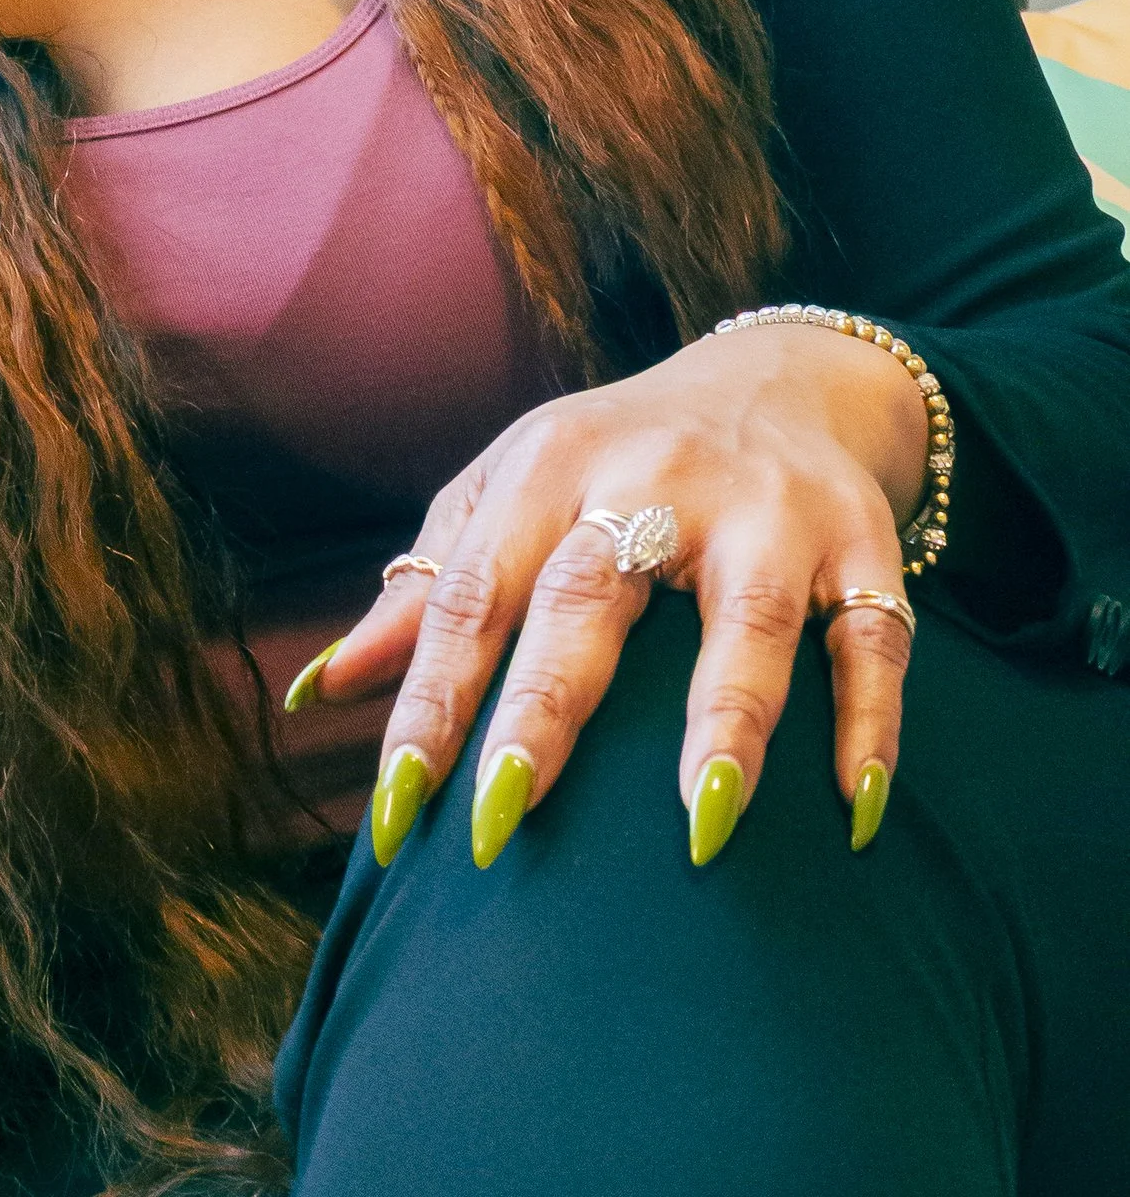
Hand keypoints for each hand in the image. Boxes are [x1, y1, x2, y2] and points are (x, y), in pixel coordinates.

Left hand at [298, 319, 929, 869]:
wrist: (780, 374)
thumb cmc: (613, 463)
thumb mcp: (510, 496)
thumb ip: (426, 593)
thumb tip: (321, 689)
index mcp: (549, 467)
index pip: (473, 595)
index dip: (428, 702)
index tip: (392, 811)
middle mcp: (655, 475)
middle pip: (591, 597)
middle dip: (544, 708)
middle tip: (501, 816)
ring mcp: (767, 508)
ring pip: (749, 615)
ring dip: (729, 717)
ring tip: (705, 822)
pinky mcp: (862, 540)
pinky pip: (874, 639)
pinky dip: (870, 723)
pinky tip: (852, 811)